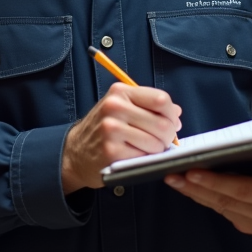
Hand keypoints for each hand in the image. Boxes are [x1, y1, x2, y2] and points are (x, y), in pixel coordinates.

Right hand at [61, 83, 181, 193]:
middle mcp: (114, 107)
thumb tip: (176, 112)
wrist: (75, 152)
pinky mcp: (111, 151)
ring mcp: (111, 129)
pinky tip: (133, 155)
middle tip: (160, 140)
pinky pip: (144, 157)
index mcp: (120, 92)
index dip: (171, 114)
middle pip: (163, 123)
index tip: (170, 122)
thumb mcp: (122, 107)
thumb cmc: (104, 129)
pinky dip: (145, 159)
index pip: (161, 99)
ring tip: (146, 148)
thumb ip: (149, 106)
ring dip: (157, 149)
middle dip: (168, 136)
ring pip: (156, 142)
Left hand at [164, 117, 251, 237]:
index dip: (215, 181)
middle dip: (197, 186)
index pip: (242, 189)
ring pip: (220, 207)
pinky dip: (203, 198)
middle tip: (173, 173)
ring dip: (194, 193)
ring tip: (172, 178)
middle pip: (226, 200)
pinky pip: (221, 211)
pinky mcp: (247, 227)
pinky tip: (186, 186)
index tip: (192, 170)